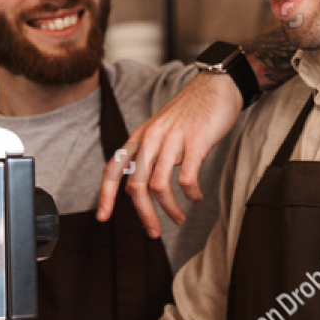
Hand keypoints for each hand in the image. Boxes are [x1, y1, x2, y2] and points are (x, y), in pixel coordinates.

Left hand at [97, 71, 241, 236]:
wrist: (217, 86)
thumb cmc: (191, 112)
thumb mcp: (161, 130)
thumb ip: (150, 154)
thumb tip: (139, 187)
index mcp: (140, 136)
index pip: (114, 168)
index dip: (106, 195)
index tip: (103, 218)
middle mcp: (150, 138)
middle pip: (136, 186)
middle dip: (144, 214)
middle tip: (154, 233)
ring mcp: (172, 139)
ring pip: (158, 186)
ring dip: (169, 209)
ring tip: (179, 218)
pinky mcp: (195, 142)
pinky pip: (186, 178)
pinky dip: (191, 194)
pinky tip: (197, 198)